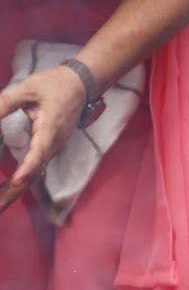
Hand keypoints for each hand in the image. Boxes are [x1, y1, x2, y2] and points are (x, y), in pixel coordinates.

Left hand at [0, 65, 89, 210]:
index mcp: (50, 128)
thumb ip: (5, 103)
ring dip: (15, 191)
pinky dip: (22, 181)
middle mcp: (54, 144)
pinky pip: (36, 169)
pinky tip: (9, 190)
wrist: (81, 84)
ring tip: (0, 205)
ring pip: (34, 175)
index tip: (16, 181)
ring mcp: (53, 148)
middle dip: (14, 192)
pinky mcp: (50, 148)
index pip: (39, 151)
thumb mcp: (27, 89)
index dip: (27, 167)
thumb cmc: (55, 85)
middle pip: (34, 173)